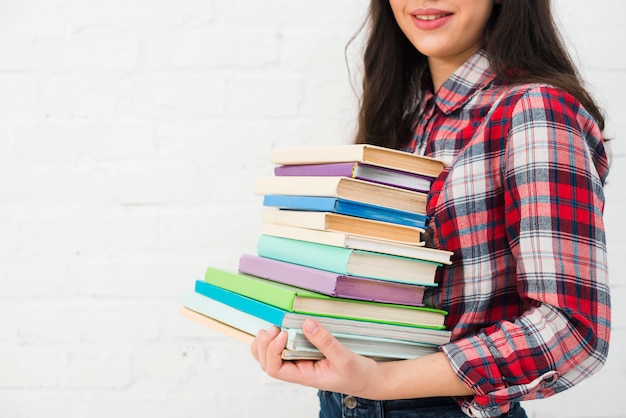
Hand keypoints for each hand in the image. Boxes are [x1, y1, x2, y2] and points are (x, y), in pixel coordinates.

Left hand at [250, 318, 378, 395]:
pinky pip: (284, 350)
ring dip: (266, 344)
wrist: (368, 379)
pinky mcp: (306, 355)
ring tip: (272, 329)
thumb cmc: (357, 374)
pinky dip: (276, 341)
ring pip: (272, 358)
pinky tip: (280, 331)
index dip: (272, 351)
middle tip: (275, 328)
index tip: (284, 333)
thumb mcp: (344, 357)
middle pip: (268, 364)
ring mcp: (301, 364)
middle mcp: (299, 371)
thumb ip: (325, 342)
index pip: (276, 369)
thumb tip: (307, 324)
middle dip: (264, 346)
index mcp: (305, 376)